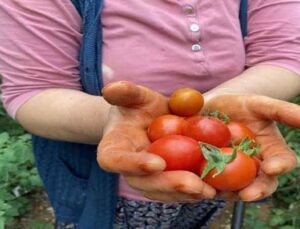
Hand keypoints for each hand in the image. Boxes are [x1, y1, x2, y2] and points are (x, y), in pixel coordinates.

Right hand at [97, 81, 215, 201]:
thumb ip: (124, 92)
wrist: (147, 120)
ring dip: (186, 194)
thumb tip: (110, 89)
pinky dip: (195, 190)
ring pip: (162, 192)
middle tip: (193, 184)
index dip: (133, 164)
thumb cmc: (137, 107)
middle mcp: (128, 170)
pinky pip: (177, 191)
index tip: (157, 163)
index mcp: (113, 149)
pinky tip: (215, 188)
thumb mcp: (132, 96)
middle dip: (168, 184)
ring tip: (210, 191)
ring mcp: (147, 179)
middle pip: (143, 183)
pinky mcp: (165, 182)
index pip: (115, 160)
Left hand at [204, 94, 299, 200]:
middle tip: (246, 194)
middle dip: (256, 190)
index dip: (280, 166)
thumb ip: (282, 111)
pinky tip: (200, 185)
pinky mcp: (214, 174)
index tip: (272, 167)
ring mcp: (235, 172)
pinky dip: (208, 186)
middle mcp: (256, 166)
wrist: (213, 108)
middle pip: (261, 183)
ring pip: (236, 188)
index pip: (282, 161)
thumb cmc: (240, 106)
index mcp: (271, 151)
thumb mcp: (260, 104)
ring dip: (230, 193)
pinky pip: (212, 183)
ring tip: (221, 194)